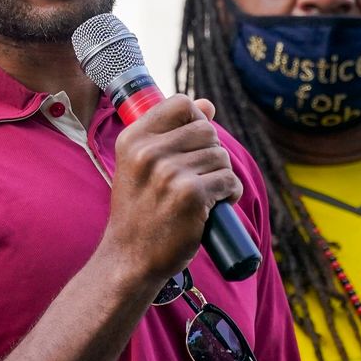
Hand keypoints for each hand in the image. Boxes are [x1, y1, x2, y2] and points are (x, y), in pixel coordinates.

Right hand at [101, 96, 242, 293]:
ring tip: (204, 195)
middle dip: (212, 153)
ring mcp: (169, 173)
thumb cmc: (139, 212)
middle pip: (207, 130)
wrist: (130, 258)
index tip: (192, 143)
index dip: (196, 119)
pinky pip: (229, 180)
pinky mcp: (191, 195)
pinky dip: (230, 194)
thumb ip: (169, 132)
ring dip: (221, 176)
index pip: (181, 103)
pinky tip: (214, 206)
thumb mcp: (140, 166)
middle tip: (198, 177)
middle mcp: (148, 152)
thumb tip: (207, 105)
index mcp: (132, 139)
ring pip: (221, 156)